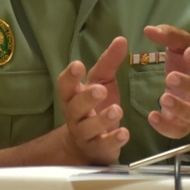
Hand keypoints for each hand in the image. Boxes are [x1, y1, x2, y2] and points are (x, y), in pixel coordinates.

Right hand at [56, 36, 129, 164]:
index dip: (70, 76)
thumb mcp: (101, 82)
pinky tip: (124, 133)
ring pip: (89, 128)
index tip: (78, 65)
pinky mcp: (98, 149)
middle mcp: (75, 115)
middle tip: (100, 90)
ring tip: (117, 111)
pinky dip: (113, 140)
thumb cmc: (93, 108)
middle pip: (75, 107)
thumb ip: (109, 62)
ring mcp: (85, 134)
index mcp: (73, 96)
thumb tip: (121, 39)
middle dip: (87, 97)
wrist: (85, 147)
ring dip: (102, 120)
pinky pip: (104, 145)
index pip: (65, 86)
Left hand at [143, 24, 189, 138]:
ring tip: (163, 98)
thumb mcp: (179, 49)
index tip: (188, 53)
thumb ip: (169, 37)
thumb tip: (149, 29)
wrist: (189, 97)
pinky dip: (167, 127)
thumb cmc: (185, 68)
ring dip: (181, 107)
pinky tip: (153, 117)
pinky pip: (180, 131)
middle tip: (170, 77)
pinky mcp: (184, 127)